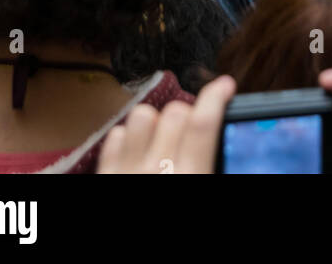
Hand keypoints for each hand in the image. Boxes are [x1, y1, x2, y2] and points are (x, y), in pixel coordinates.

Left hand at [97, 76, 236, 174]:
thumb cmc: (173, 248)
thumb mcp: (206, 188)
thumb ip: (213, 165)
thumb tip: (223, 144)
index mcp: (191, 178)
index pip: (202, 124)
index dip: (216, 97)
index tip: (225, 84)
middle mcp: (157, 170)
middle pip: (175, 113)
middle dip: (187, 115)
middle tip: (193, 131)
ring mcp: (127, 171)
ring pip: (143, 115)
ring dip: (156, 122)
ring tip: (162, 140)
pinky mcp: (106, 174)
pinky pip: (116, 135)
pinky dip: (129, 138)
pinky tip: (138, 152)